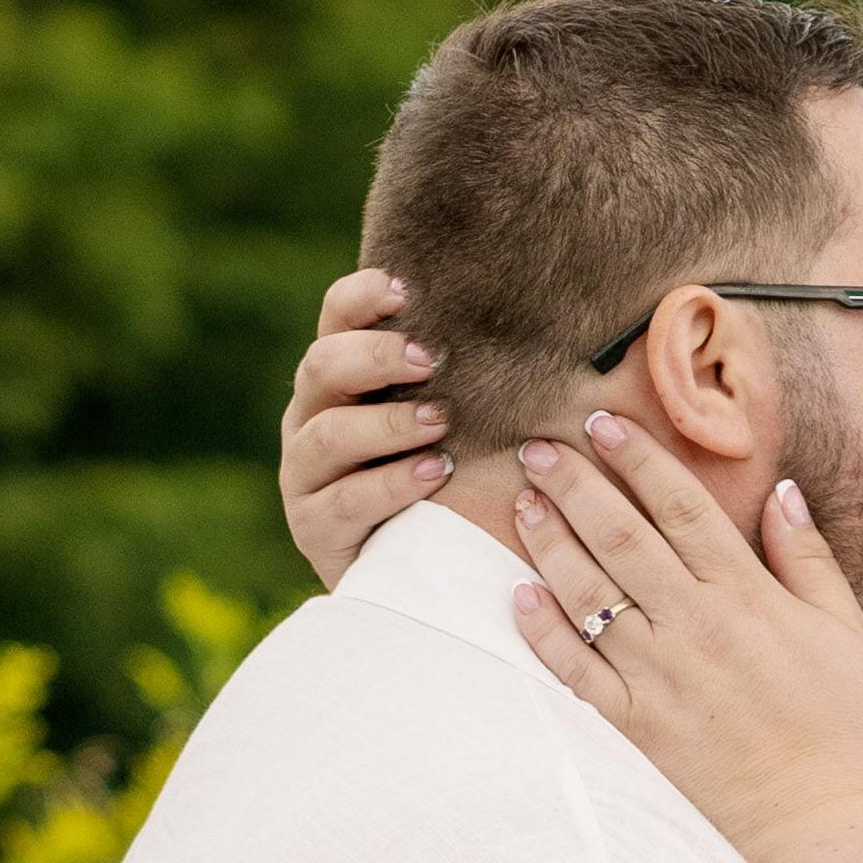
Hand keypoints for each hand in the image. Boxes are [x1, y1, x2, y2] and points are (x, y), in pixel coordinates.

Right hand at [279, 267, 449, 588]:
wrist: (417, 574)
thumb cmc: (447, 480)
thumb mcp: (454, 421)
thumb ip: (471, 375)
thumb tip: (559, 329)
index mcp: (339, 379)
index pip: (335, 318)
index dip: (361, 297)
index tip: (405, 288)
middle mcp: (309, 418)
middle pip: (321, 367)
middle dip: (375, 357)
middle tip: (429, 358)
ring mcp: (304, 474)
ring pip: (329, 434)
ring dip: (388, 423)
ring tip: (440, 421)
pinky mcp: (313, 527)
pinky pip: (346, 500)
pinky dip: (392, 484)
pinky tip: (436, 472)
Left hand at [500, 407, 862, 859]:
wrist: (820, 826)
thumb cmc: (843, 727)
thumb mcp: (844, 630)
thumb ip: (808, 557)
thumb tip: (783, 491)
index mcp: (746, 595)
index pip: (681, 506)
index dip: (639, 457)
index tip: (603, 422)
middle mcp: (694, 625)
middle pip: (621, 534)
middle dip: (575, 483)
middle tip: (536, 446)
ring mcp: (659, 676)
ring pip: (589, 592)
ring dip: (550, 541)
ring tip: (522, 502)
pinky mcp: (635, 726)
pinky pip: (576, 669)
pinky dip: (545, 630)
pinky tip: (520, 594)